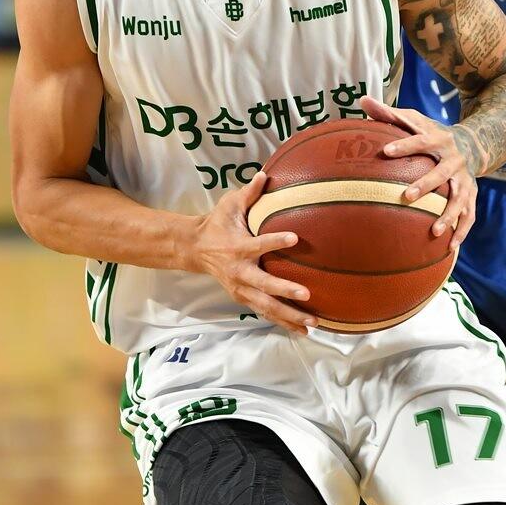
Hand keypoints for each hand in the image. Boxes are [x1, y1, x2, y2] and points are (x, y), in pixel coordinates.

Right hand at [191, 171, 315, 333]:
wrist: (194, 248)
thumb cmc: (216, 223)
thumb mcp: (229, 204)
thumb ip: (249, 193)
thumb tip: (265, 174)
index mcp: (238, 247)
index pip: (259, 244)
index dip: (276, 241)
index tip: (295, 238)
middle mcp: (240, 271)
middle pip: (264, 285)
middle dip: (285, 291)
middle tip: (307, 295)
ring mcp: (241, 288)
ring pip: (266, 306)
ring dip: (289, 316)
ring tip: (312, 323)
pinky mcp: (243, 297)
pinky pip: (264, 312)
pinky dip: (283, 322)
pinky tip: (301, 330)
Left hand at [360, 96, 477, 249]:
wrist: (471, 144)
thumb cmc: (430, 134)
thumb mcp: (413, 120)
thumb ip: (388, 113)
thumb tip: (361, 99)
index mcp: (439, 139)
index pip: (421, 140)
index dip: (404, 145)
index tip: (385, 152)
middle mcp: (455, 160)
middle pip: (441, 173)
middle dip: (426, 185)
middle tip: (406, 196)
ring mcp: (466, 179)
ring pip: (460, 198)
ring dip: (449, 215)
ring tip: (434, 232)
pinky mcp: (472, 195)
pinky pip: (469, 215)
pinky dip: (462, 231)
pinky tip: (450, 248)